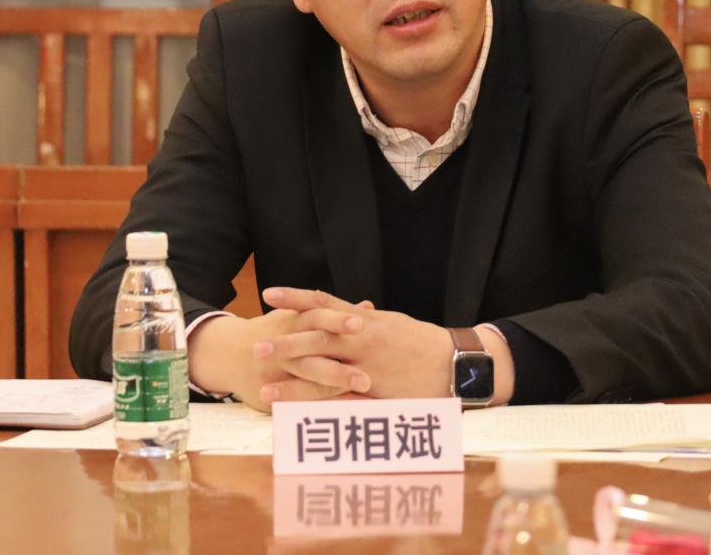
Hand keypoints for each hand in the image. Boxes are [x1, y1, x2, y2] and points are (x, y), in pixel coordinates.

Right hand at [188, 304, 371, 412]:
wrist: (227, 353)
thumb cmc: (273, 332)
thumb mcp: (297, 318)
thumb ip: (332, 315)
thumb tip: (368, 306)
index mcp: (291, 323)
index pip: (315, 318)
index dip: (337, 321)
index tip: (360, 323)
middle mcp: (283, 349)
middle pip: (311, 355)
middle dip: (338, 369)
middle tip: (366, 379)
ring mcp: (276, 374)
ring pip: (306, 382)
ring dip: (333, 389)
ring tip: (358, 395)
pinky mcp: (268, 397)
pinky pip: (295, 404)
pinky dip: (319, 408)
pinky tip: (342, 416)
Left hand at [260, 287, 453, 400]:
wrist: (454, 362)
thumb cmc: (421, 341)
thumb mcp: (391, 323)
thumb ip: (364, 318)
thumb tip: (345, 310)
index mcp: (365, 321)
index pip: (323, 304)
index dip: (295, 298)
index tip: (269, 294)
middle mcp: (363, 341)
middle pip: (316, 339)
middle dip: (285, 343)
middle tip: (256, 346)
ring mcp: (368, 368)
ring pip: (323, 373)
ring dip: (292, 381)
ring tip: (262, 387)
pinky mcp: (375, 394)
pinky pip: (341, 401)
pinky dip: (318, 407)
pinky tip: (298, 415)